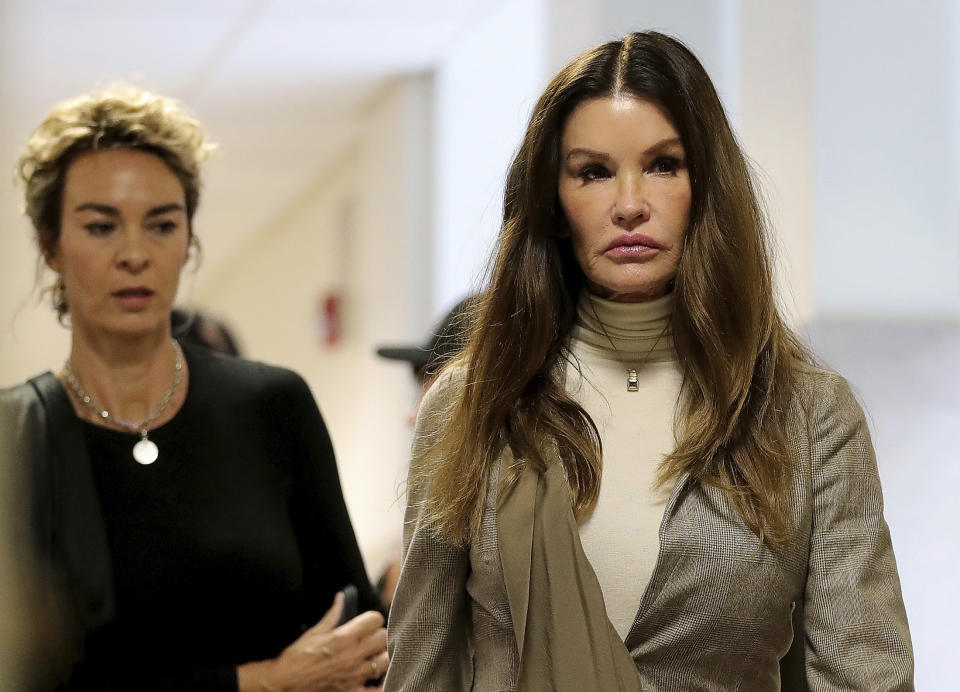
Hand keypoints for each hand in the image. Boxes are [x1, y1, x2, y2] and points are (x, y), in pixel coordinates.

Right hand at [237, 592, 387, 690]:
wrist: (285, 683)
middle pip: (383, 638)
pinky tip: (377, 677)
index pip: (375, 619)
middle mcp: (352, 655)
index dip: (372, 619)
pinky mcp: (353, 691)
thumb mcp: (314, 632)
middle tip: (370, 639)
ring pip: (386, 661)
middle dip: (378, 635)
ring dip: (381, 657)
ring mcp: (355, 675)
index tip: (368, 623)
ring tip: (373, 657)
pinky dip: (380, 683)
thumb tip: (341, 597)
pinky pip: (377, 689)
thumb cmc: (297, 657)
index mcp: (343, 637)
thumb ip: (333, 614)